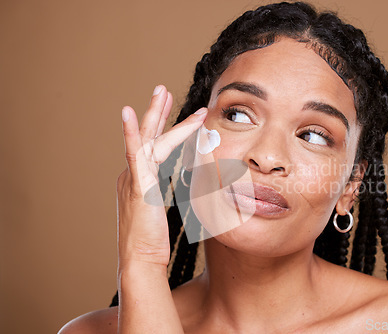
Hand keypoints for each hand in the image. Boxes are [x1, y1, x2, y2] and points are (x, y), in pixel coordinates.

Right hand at [116, 85, 206, 267]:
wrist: (141, 259)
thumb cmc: (152, 240)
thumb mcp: (158, 211)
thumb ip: (161, 194)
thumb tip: (172, 188)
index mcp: (139, 178)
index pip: (153, 145)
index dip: (164, 126)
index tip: (174, 110)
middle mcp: (132, 173)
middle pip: (146, 135)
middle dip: (156, 111)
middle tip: (162, 89)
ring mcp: (132, 177)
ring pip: (146, 139)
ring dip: (155, 114)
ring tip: (162, 91)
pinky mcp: (136, 184)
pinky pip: (134, 154)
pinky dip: (131, 133)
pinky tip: (128, 112)